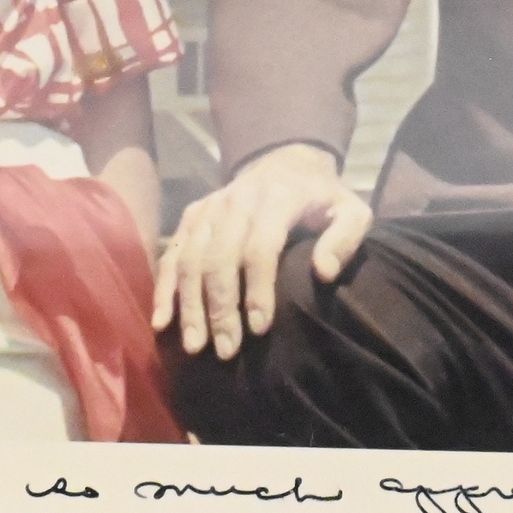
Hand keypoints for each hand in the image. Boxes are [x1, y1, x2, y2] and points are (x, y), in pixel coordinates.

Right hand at [153, 143, 371, 360]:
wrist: (285, 161)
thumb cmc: (321, 196)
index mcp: (276, 198)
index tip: (260, 328)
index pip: (259, 248)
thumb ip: (345, 238)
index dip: (257, 290)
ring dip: (190, 306)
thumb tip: (324, 272)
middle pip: (219, 259)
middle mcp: (236, 201)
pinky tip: (162, 322)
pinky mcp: (192, 216)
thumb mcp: (350, 209)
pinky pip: (172, 254)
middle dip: (221, 309)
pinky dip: (164, 289)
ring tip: (195, 346)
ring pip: (190, 260)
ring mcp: (209, 208)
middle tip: (227, 351)